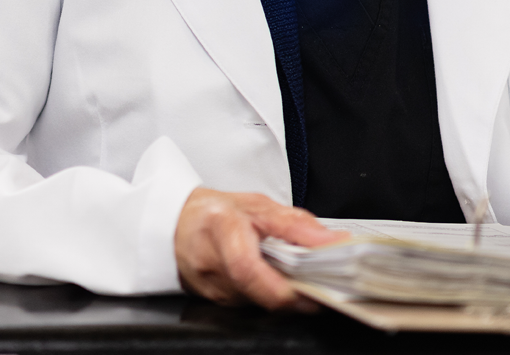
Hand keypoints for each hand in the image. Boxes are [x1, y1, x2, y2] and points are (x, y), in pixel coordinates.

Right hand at [174, 187, 347, 309]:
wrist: (179, 225)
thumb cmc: (217, 212)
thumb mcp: (258, 205)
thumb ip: (295, 224)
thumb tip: (331, 242)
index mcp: (222, 228)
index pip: (248, 268)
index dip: (280, 287)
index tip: (312, 290)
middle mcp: (211, 263)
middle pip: (258, 291)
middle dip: (293, 292)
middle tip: (319, 284)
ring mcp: (211, 289)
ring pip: (257, 302)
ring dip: (283, 294)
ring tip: (298, 276)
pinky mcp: (216, 303)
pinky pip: (251, 304)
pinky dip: (269, 295)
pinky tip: (275, 280)